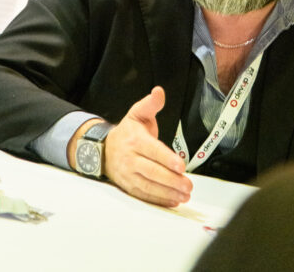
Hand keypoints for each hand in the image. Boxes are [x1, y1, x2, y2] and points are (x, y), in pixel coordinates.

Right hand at [104, 86, 191, 207]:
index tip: (181, 165)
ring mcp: (129, 174)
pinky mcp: (129, 186)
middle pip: (152, 171)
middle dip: (171, 180)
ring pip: (149, 186)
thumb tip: (159, 92)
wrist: (105, 149)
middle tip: (188, 184)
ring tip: (184, 194)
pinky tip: (173, 200)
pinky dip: (159, 200)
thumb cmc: (128, 132)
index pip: (152, 151)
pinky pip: (144, 195)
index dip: (167, 159)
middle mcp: (131, 159)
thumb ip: (151, 103)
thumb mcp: (137, 113)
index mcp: (135, 140)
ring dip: (167, 192)